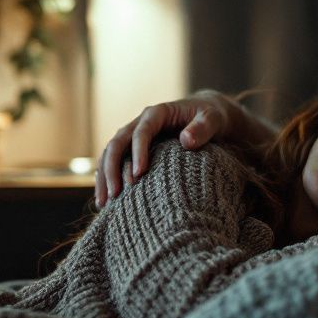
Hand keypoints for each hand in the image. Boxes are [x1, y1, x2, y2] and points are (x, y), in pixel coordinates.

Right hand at [94, 91, 238, 206]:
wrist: (205, 115)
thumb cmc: (211, 117)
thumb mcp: (213, 119)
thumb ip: (202, 128)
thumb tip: (186, 141)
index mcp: (157, 114)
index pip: (141, 131)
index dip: (138, 152)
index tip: (139, 174)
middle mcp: (140, 123)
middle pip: (117, 142)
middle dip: (113, 168)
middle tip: (116, 194)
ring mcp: (134, 136)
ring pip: (110, 153)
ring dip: (104, 176)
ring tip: (104, 203)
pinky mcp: (133, 148)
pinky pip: (114, 161)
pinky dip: (106, 178)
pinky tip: (105, 200)